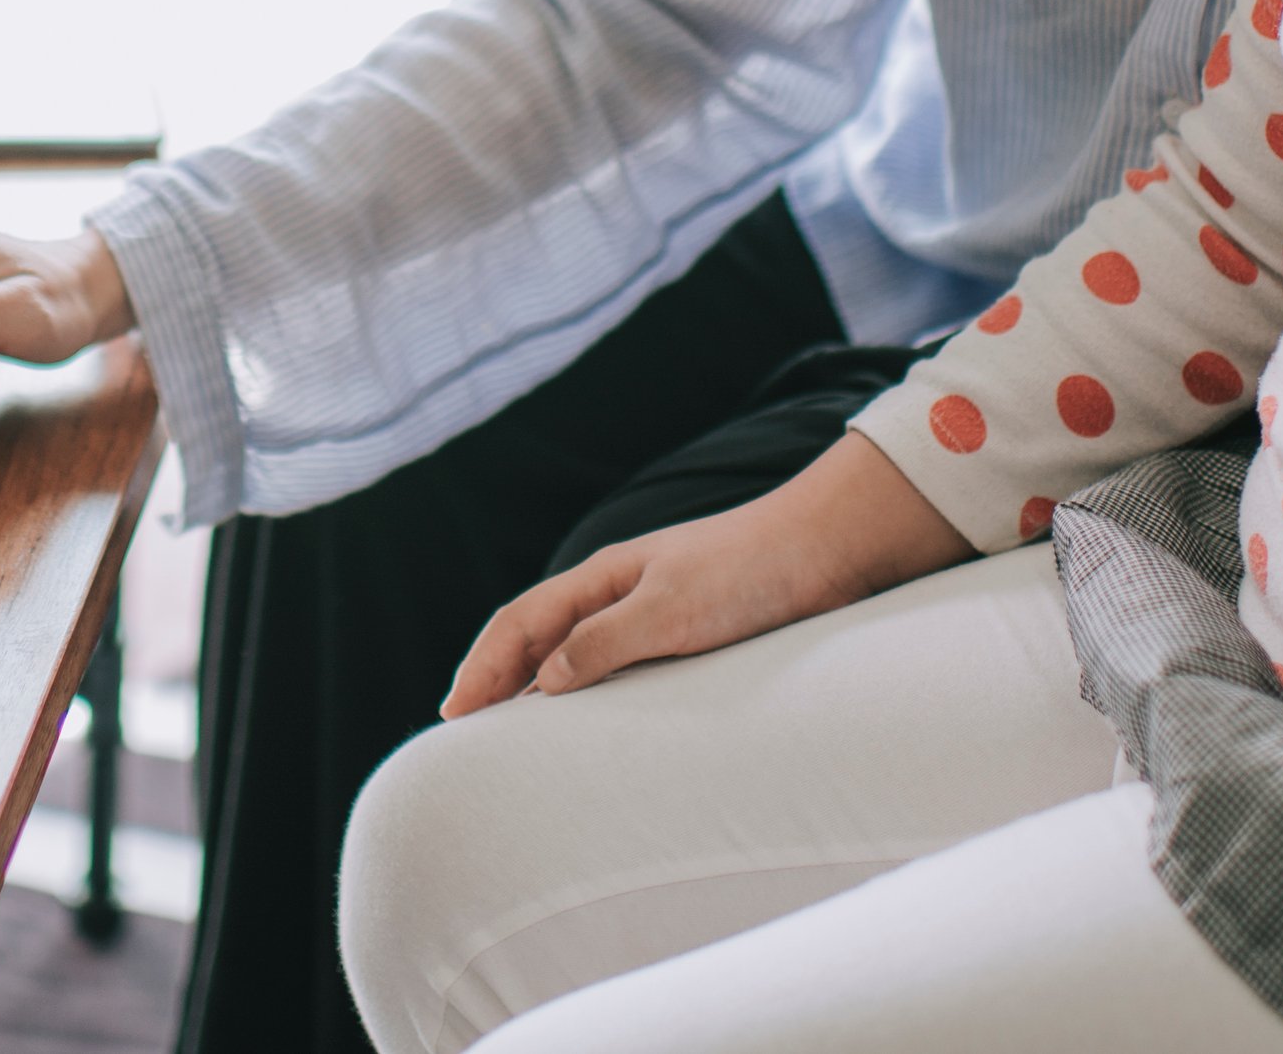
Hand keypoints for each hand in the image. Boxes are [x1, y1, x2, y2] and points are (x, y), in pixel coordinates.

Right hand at [442, 435, 970, 717]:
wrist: (829, 550)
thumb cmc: (751, 573)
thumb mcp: (671, 612)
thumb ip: (604, 644)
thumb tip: (541, 682)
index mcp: (604, 576)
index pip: (520, 623)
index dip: (482, 668)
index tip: (453, 714)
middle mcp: (620, 591)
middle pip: (536, 634)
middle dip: (495, 676)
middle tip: (464, 727)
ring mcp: (652, 609)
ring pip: (573, 649)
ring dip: (535, 685)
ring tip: (511, 731)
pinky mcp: (688, 631)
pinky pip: (614, 663)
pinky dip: (583, 690)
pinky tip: (591, 718)